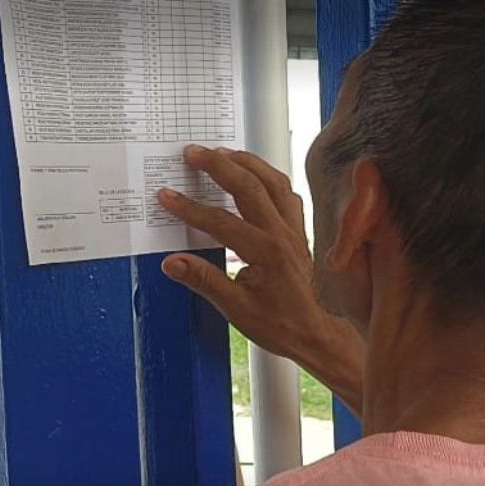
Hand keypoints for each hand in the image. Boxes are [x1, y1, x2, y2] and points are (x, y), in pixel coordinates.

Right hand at [157, 145, 363, 406]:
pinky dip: (269, 177)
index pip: (220, 221)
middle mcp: (282, 233)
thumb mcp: (236, 309)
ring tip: (221, 151)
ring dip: (246, 162)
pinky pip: (286, 193)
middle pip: (248, 186)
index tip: (166, 196)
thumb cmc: (281, 324)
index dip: (189, 208)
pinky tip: (255, 174)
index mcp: (265, 252)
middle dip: (218, 165)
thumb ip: (204, 281)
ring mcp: (294, 229)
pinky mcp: (299, 230)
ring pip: (272, 181)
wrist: (318, 334)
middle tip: (192, 152)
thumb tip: (172, 263)